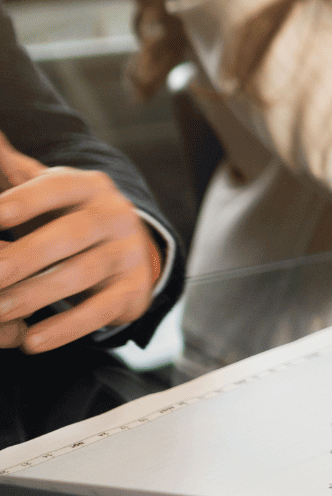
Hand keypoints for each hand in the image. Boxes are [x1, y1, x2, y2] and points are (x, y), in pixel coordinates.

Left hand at [0, 131, 163, 353]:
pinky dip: (67, 328)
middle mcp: (114, 215)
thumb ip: (16, 172)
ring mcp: (128, 252)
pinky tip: (33, 340)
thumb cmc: (69, 218)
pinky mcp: (133, 289)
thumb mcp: (49, 191)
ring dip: (36, 295)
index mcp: (89, 187)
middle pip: (69, 234)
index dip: (20, 203)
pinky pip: (101, 310)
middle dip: (24, 257)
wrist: (131, 249)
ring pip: (83, 274)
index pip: (54, 190)